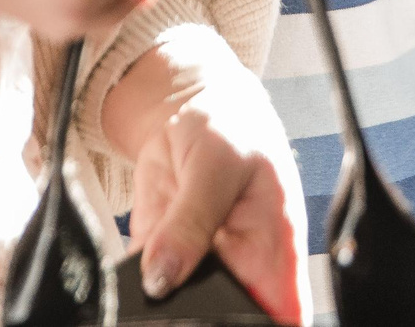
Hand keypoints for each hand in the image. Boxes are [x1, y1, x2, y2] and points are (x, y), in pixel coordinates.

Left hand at [106, 29, 308, 324]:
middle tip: (172, 294)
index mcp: (277, 252)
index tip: (230, 322)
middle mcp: (242, 271)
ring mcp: (200, 271)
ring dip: (162, 308)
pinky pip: (144, 292)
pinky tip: (129, 275)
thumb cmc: (229, 127)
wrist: (191, 109)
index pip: (285, 318)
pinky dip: (133, 291)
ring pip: (182, 313)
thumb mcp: (217, 164)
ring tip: (153, 279)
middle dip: (202, 319)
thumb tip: (162, 279)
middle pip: (231, 321)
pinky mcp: (160, 264)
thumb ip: (191, 221)